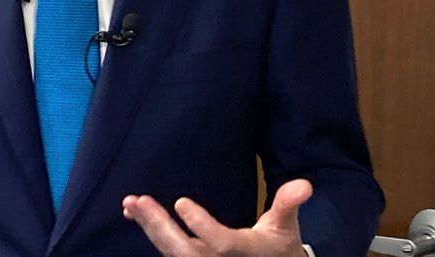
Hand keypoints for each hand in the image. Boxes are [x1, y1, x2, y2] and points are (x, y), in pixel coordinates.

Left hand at [122, 178, 311, 256]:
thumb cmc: (278, 247)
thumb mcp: (286, 227)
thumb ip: (288, 204)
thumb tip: (303, 184)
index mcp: (243, 252)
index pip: (219, 243)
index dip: (201, 226)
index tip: (181, 202)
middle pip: (184, 251)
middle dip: (160, 227)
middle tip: (138, 201)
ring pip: (171, 252)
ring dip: (150, 227)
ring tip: (131, 204)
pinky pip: (168, 251)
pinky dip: (150, 233)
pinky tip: (135, 215)